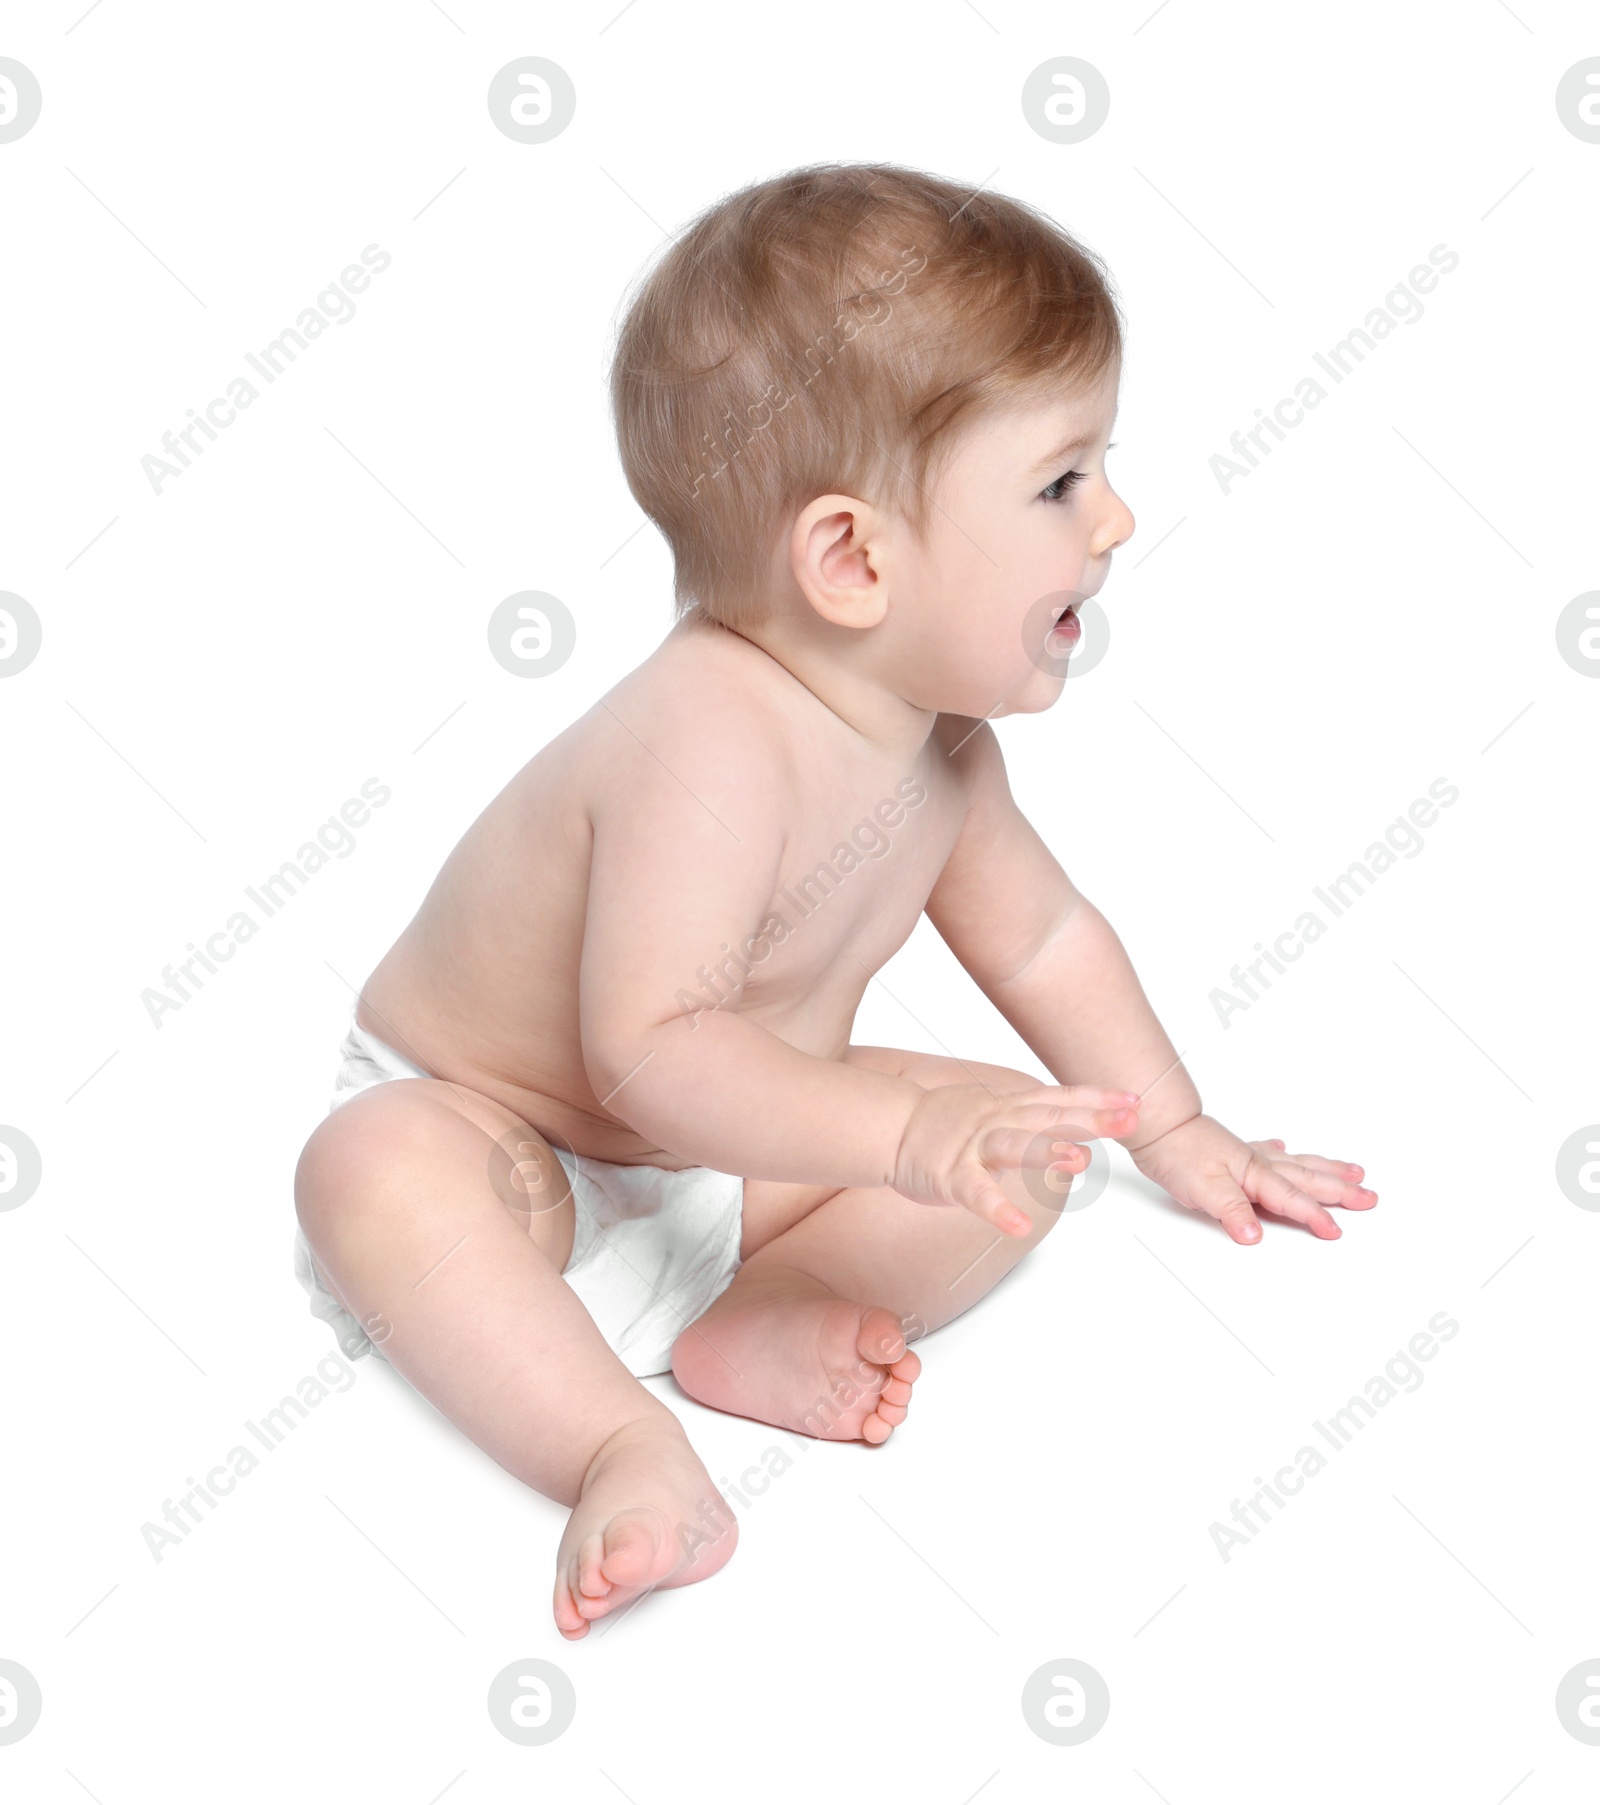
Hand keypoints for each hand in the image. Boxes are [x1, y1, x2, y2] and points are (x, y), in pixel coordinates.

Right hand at [892, 1081, 1140, 1236]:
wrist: (890, 1126)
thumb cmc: (944, 1124)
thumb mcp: (995, 1110)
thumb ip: (1031, 1117)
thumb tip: (1073, 1127)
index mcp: (1010, 1107)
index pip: (1060, 1099)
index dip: (1096, 1098)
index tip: (1134, 1101)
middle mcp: (997, 1120)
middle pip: (1048, 1117)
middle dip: (1090, 1118)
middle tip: (1129, 1120)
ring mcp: (973, 1146)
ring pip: (1014, 1145)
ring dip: (1048, 1150)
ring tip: (1081, 1160)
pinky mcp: (950, 1175)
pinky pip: (976, 1194)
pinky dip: (997, 1209)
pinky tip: (1018, 1226)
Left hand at [1127, 1112, 1376, 1242]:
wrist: (1158, 1125)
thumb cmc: (1179, 1154)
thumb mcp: (1204, 1189)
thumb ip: (1232, 1212)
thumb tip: (1255, 1236)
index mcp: (1256, 1175)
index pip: (1292, 1200)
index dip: (1315, 1218)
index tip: (1337, 1232)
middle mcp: (1258, 1163)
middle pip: (1308, 1178)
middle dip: (1341, 1190)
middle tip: (1370, 1198)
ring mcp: (1248, 1154)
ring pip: (1297, 1163)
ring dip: (1325, 1169)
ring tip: (1353, 1172)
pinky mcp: (1233, 1150)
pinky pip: (1268, 1151)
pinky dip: (1282, 1151)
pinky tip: (1284, 1146)